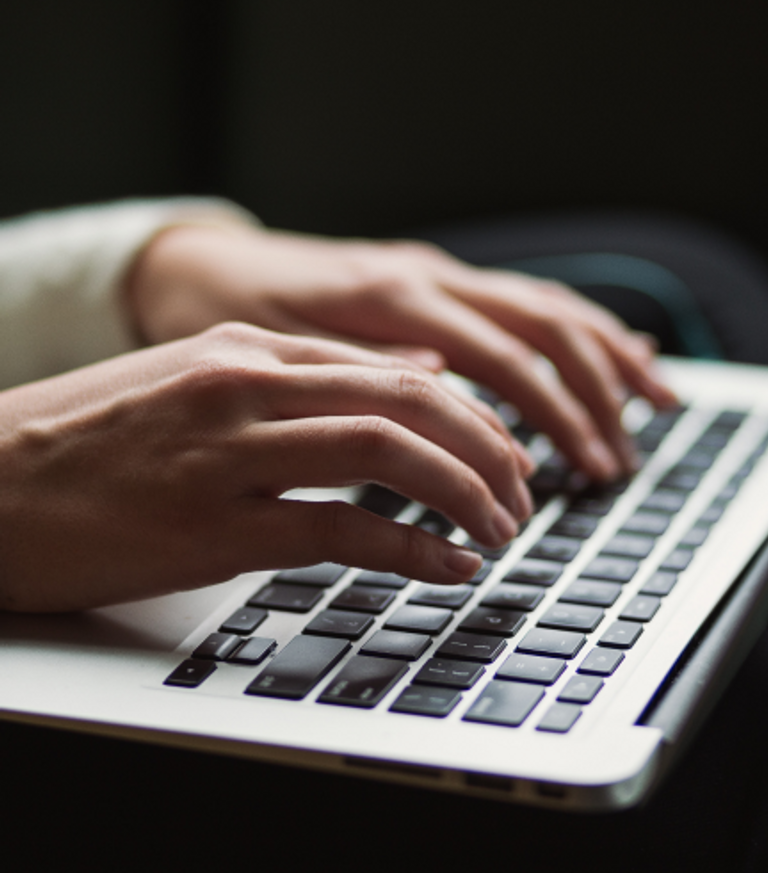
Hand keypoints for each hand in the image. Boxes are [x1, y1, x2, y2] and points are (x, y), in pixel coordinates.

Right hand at [0, 323, 533, 611]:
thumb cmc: (96, 438)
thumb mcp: (204, 380)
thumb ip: (309, 375)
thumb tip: (416, 368)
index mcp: (251, 350)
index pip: (396, 367)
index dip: (469, 413)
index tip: (502, 450)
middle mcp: (249, 386)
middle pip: (411, 400)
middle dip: (487, 447)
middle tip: (522, 490)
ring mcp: (229, 453)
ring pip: (388, 453)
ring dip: (463, 493)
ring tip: (500, 528)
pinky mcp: (209, 527)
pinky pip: (340, 529)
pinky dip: (410, 548)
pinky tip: (446, 566)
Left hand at [127, 225, 677, 478]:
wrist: (201, 264)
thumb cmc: (231, 314)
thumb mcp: (278, 351)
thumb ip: (366, 369)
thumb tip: (448, 388)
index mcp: (394, 294)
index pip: (502, 357)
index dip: (550, 416)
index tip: (581, 472)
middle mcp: (428, 273)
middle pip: (542, 326)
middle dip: (594, 394)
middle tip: (622, 461)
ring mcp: (437, 272)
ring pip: (545, 304)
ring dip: (606, 355)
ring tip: (656, 401)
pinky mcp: (436, 281)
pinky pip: (522, 298)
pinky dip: (577, 327)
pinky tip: (615, 348)